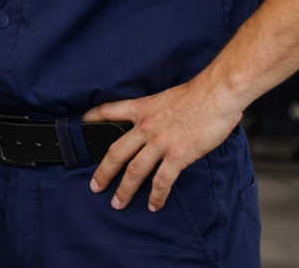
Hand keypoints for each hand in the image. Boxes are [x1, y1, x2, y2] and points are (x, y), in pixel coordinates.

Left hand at [85, 77, 243, 211]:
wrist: (216, 94)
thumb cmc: (199, 93)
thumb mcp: (167, 96)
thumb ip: (159, 110)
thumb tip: (162, 119)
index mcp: (142, 108)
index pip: (109, 111)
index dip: (93, 117)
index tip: (82, 124)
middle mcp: (146, 127)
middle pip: (116, 152)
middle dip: (103, 172)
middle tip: (95, 186)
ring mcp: (160, 143)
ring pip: (135, 171)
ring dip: (125, 190)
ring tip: (118, 203)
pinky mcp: (178, 156)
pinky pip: (162, 181)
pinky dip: (156, 196)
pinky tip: (154, 206)